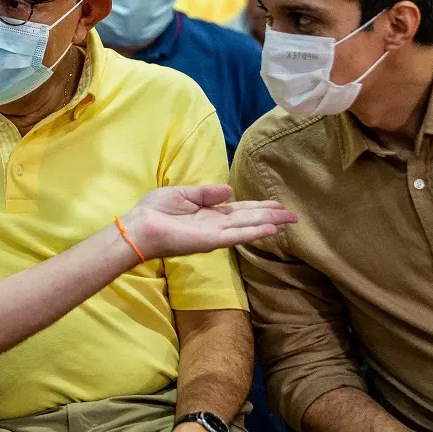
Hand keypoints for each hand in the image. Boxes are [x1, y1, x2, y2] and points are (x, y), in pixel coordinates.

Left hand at [122, 185, 295, 259]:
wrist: (138, 228)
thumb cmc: (154, 211)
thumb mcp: (182, 194)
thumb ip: (206, 193)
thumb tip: (230, 190)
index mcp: (208, 213)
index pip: (240, 210)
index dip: (259, 207)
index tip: (278, 205)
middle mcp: (215, 225)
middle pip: (249, 218)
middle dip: (270, 215)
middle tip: (293, 215)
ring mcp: (214, 234)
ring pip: (247, 226)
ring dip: (268, 223)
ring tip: (289, 220)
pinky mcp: (210, 241)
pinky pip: (236, 236)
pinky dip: (253, 232)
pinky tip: (270, 229)